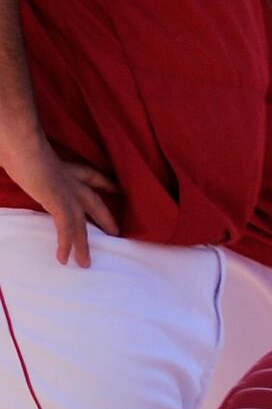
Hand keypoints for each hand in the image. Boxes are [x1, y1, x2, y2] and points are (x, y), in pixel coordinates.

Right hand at [3, 140, 114, 266]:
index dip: (105, 183)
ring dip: (83, 245)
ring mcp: (68, 193)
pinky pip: (67, 230)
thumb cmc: (20, 146)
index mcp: (66, 167)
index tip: (116, 189)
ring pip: (81, 224)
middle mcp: (71, 180)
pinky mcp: (60, 204)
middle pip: (95, 202)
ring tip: (85, 263)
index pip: (92, 176)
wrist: (23, 146)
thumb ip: (32, 164)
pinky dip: (67, 245)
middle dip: (105, 217)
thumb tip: (17, 160)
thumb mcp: (29, 155)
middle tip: (116, 231)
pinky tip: (65, 259)